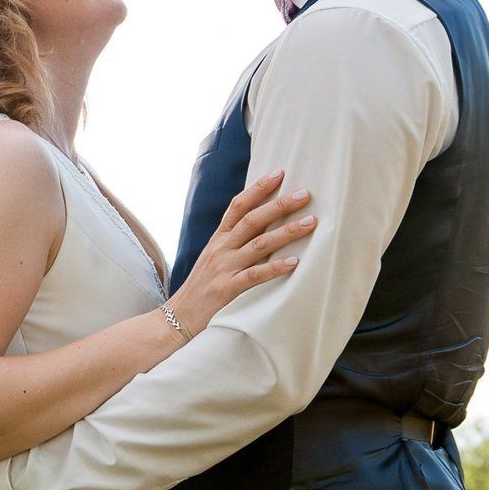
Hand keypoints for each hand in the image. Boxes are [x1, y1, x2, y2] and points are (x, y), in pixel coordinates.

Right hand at [167, 169, 314, 335]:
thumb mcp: (213, 257)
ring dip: (286, 232)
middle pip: (252, 220)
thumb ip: (233, 241)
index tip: (279, 173)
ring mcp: (224, 268)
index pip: (238, 206)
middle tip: (304, 194)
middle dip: (279, 205)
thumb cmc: (201, 286)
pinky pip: (254, 275)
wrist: (178, 316)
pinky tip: (294, 262)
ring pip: (259, 244)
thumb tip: (262, 225)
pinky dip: (275, 267)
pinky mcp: (228, 289)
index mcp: (218, 238)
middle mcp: (221, 248)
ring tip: (310, 223)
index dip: (258, 188)